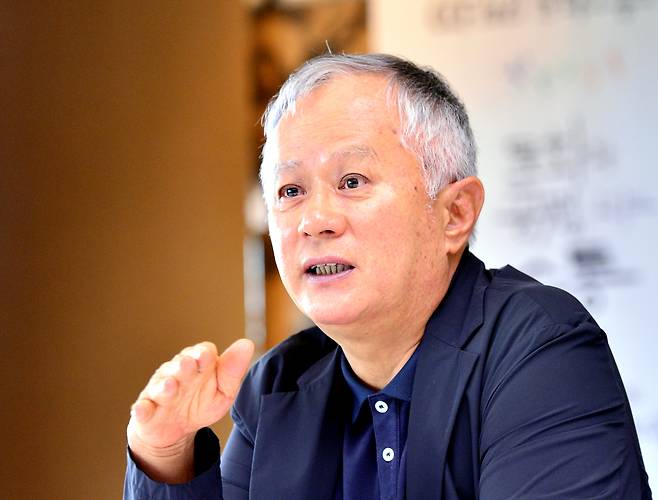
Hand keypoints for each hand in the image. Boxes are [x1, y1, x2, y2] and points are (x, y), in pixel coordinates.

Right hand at [127, 338, 253, 481]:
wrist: (175, 431)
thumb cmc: (200, 403)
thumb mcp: (223, 390)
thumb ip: (232, 370)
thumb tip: (247, 344)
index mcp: (197, 365)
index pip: (202, 353)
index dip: (204, 354)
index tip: (207, 355)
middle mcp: (176, 373)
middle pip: (180, 366)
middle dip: (184, 365)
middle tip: (188, 363)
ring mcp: (159, 392)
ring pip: (161, 386)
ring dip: (166, 386)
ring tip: (171, 386)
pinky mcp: (146, 411)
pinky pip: (142, 409)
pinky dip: (142, 409)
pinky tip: (142, 410)